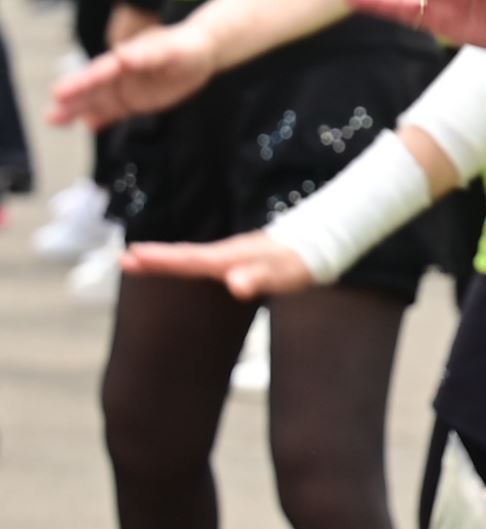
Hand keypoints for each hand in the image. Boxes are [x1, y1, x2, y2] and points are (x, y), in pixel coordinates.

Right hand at [51, 23, 217, 126]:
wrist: (200, 52)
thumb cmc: (185, 46)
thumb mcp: (170, 49)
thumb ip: (147, 54)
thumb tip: (123, 56)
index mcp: (124, 59)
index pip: (98, 72)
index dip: (79, 83)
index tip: (58, 92)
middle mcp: (119, 75)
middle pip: (91, 89)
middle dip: (71, 101)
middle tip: (50, 114)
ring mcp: (125, 89)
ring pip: (97, 102)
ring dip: (77, 111)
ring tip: (55, 120)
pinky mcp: (135, 101)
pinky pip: (115, 112)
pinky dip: (101, 119)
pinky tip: (88, 125)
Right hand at [124, 231, 322, 300]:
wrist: (320, 243)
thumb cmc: (301, 262)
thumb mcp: (284, 273)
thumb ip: (261, 277)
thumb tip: (235, 284)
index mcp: (230, 257)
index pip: (189, 260)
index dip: (161, 260)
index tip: (130, 256)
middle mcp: (227, 254)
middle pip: (185, 256)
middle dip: (154, 258)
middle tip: (123, 259)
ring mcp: (232, 255)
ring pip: (192, 257)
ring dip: (165, 259)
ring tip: (138, 259)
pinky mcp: (239, 259)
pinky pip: (204, 261)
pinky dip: (185, 261)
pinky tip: (180, 266)